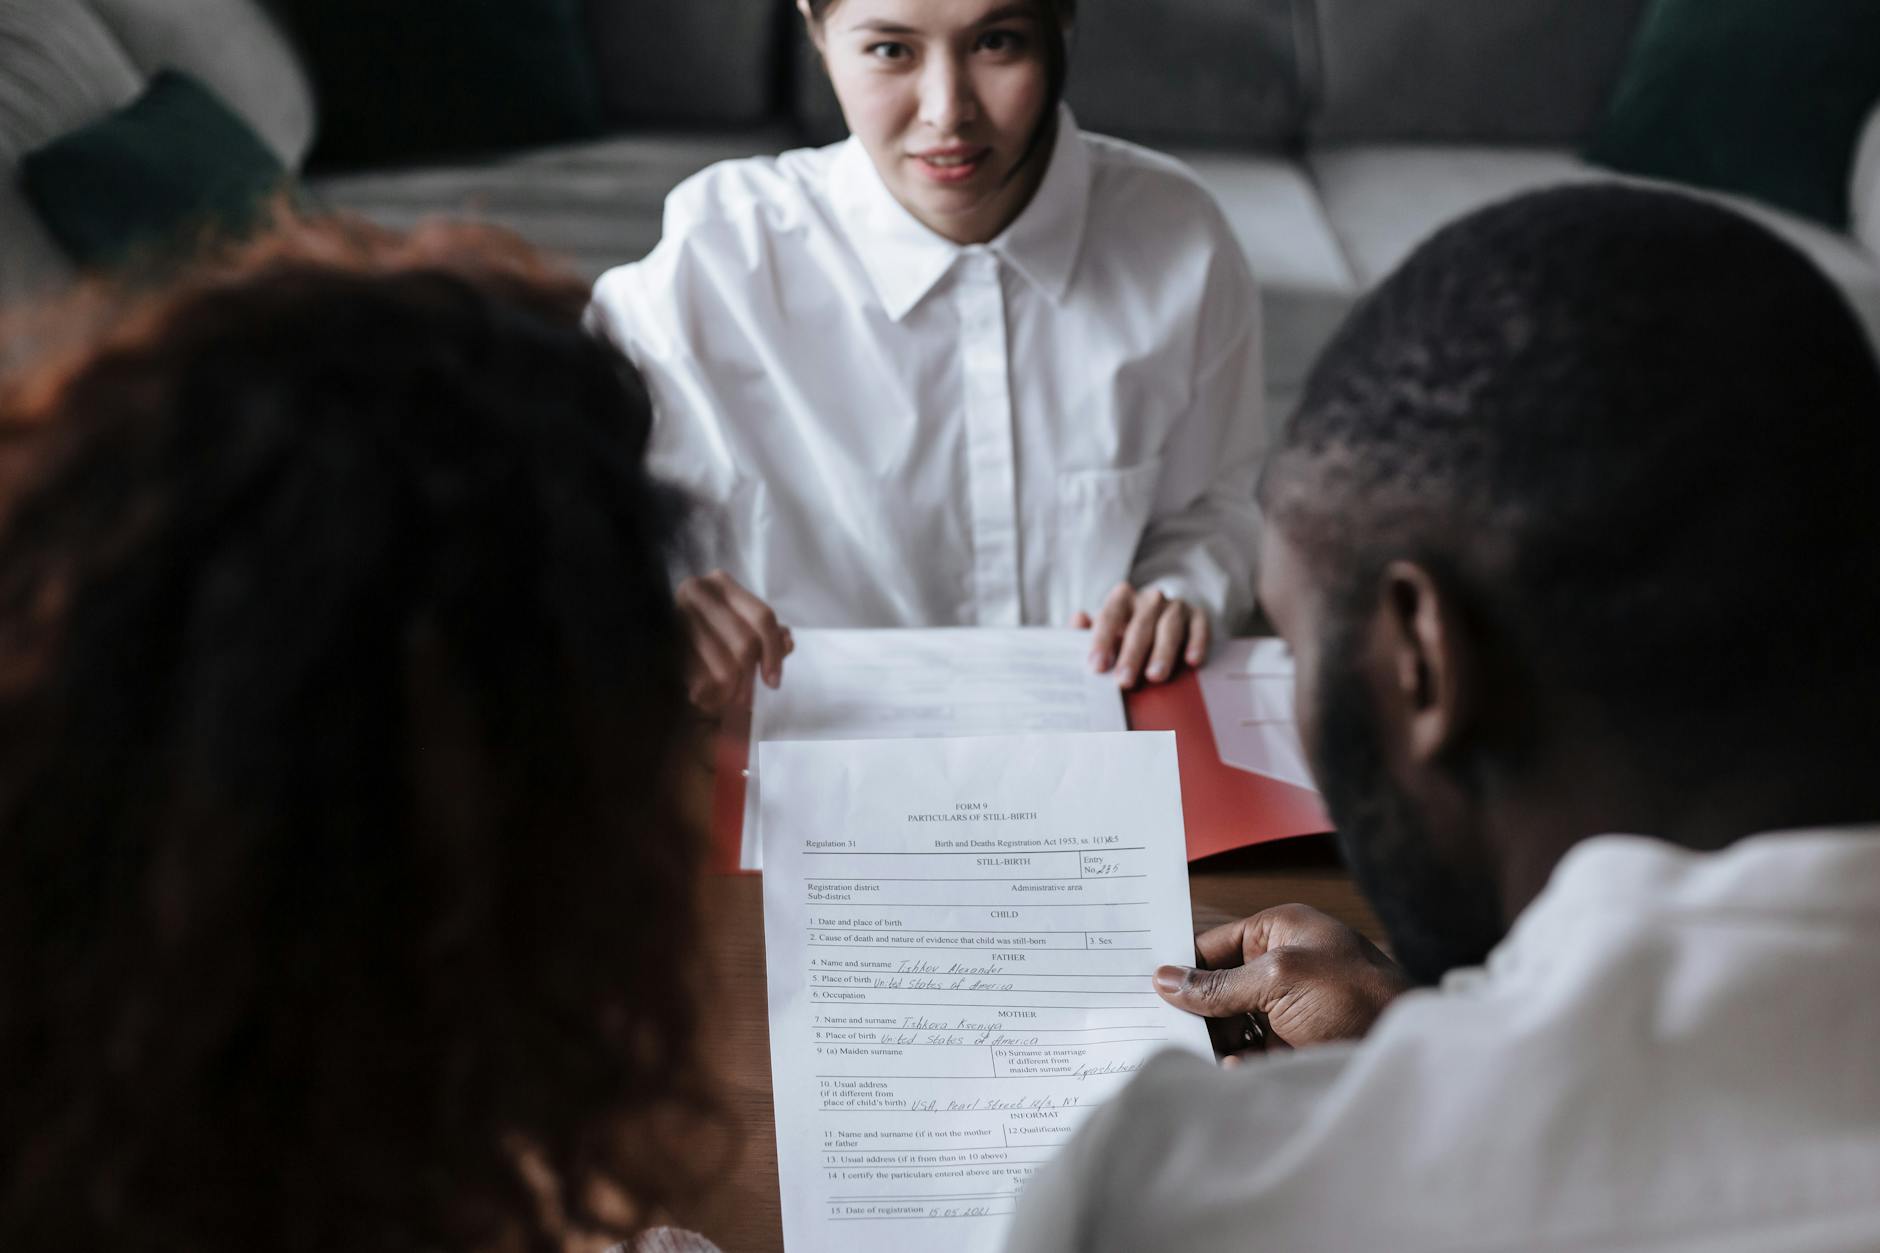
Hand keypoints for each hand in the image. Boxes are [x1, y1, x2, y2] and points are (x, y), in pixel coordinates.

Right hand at [674, 570, 792, 712]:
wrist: (653, 650)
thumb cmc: (708, 641)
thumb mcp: (742, 633)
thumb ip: (769, 637)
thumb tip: (787, 640)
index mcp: (719, 583)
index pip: (763, 618)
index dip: (773, 653)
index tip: (774, 682)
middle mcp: (695, 591)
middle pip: (745, 645)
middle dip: (750, 678)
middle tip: (746, 698)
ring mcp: (675, 615)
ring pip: (726, 668)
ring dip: (731, 692)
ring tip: (727, 699)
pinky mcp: (661, 646)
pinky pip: (700, 681)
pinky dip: (709, 697)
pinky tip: (707, 699)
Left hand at [1071, 583, 1209, 687]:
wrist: (1162, 624)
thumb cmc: (1125, 634)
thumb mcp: (1105, 632)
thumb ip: (1086, 631)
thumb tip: (1077, 619)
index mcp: (1122, 599)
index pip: (1109, 616)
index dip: (1102, 641)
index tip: (1096, 666)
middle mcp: (1149, 599)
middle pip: (1139, 625)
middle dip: (1131, 655)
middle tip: (1124, 681)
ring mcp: (1175, 606)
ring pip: (1169, 627)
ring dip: (1162, 652)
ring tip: (1155, 677)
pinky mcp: (1197, 616)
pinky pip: (1199, 627)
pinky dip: (1196, 643)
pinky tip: (1192, 662)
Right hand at [1152, 904, 1410, 1057]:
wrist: (1407, 1048)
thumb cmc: (1359, 996)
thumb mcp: (1280, 979)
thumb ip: (1220, 983)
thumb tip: (1166, 980)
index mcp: (1280, 932)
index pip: (1214, 944)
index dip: (1182, 965)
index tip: (1146, 986)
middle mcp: (1282, 966)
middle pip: (1219, 987)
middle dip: (1197, 1009)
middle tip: (1165, 1027)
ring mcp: (1288, 1008)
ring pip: (1231, 1024)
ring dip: (1217, 1040)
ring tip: (1202, 1052)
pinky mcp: (1295, 1046)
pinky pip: (1250, 1053)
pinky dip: (1239, 1062)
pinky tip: (1235, 1068)